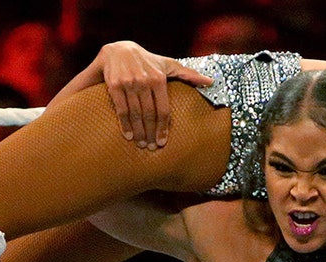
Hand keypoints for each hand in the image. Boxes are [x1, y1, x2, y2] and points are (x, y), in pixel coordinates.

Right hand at [98, 41, 213, 149]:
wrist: (118, 49)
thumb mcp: (168, 64)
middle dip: (150, 134)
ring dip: (139, 132)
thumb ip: (188, 74)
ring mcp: (129, 83)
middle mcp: (145, 81)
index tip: (162, 142)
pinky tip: (128, 136)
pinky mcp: (114, 85)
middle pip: (150, 114)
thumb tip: (211, 82)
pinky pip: (121, 109)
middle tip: (151, 148)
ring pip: (135, 114)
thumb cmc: (147, 61)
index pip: (164, 109)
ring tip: (141, 144)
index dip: (163, 128)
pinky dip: (125, 124)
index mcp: (159, 79)